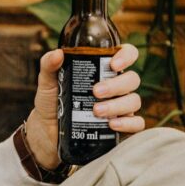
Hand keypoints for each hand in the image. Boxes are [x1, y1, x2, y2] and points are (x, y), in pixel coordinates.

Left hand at [27, 44, 144, 169]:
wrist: (47, 131)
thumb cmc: (52, 103)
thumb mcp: (47, 83)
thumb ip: (49, 66)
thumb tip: (57, 53)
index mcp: (103, 71)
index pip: (126, 55)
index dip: (126, 55)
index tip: (113, 64)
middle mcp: (116, 87)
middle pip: (132, 79)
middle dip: (116, 85)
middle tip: (96, 92)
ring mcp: (121, 106)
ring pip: (134, 101)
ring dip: (117, 105)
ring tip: (96, 110)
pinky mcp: (123, 126)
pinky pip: (137, 123)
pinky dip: (128, 123)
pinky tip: (112, 124)